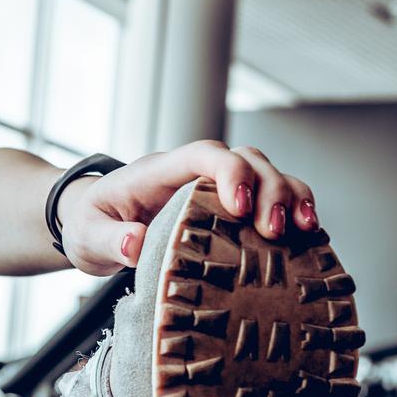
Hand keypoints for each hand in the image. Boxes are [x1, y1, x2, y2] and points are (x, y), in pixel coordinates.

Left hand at [58, 140, 320, 275]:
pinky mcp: (228, 210)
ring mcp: (215, 189)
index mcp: (159, 172)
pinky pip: (269, 202)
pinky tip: (309, 240)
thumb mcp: (88, 236)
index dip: (229, 172)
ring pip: (267, 175)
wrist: (91, 227)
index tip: (240, 206)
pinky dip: (292, 214)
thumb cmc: (90, 225)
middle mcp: (194, 174)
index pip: (203, 154)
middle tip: (275, 231)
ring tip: (306, 230)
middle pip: (247, 160)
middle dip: (270, 189)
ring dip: (291, 197)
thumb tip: (135, 242)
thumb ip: (109, 240)